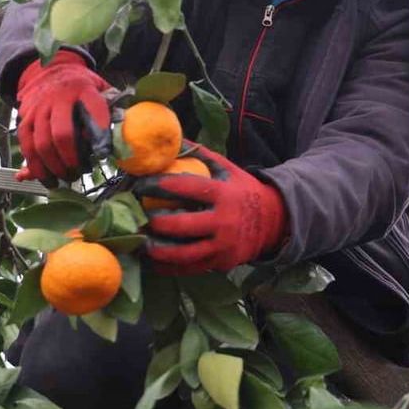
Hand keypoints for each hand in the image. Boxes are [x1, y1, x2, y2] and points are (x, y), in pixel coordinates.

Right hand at [14, 51, 112, 182]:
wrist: (48, 70)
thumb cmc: (81, 86)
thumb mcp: (100, 88)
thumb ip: (110, 109)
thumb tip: (119, 136)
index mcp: (83, 89)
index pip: (94, 111)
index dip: (99, 135)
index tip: (103, 154)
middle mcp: (57, 98)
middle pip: (62, 134)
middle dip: (71, 159)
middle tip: (80, 172)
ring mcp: (38, 108)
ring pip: (41, 144)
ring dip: (53, 167)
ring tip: (64, 178)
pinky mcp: (24, 118)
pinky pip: (26, 145)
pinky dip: (34, 166)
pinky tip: (45, 177)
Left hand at [133, 142, 287, 274]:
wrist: (273, 222)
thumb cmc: (243, 192)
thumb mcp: (228, 170)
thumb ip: (202, 155)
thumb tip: (174, 138)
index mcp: (223, 194)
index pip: (188, 188)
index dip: (161, 186)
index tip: (140, 184)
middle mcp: (223, 222)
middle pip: (183, 225)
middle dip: (155, 222)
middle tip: (135, 217)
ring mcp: (222, 246)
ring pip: (184, 253)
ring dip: (157, 250)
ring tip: (138, 243)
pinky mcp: (220, 263)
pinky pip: (190, 269)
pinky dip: (168, 267)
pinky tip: (151, 262)